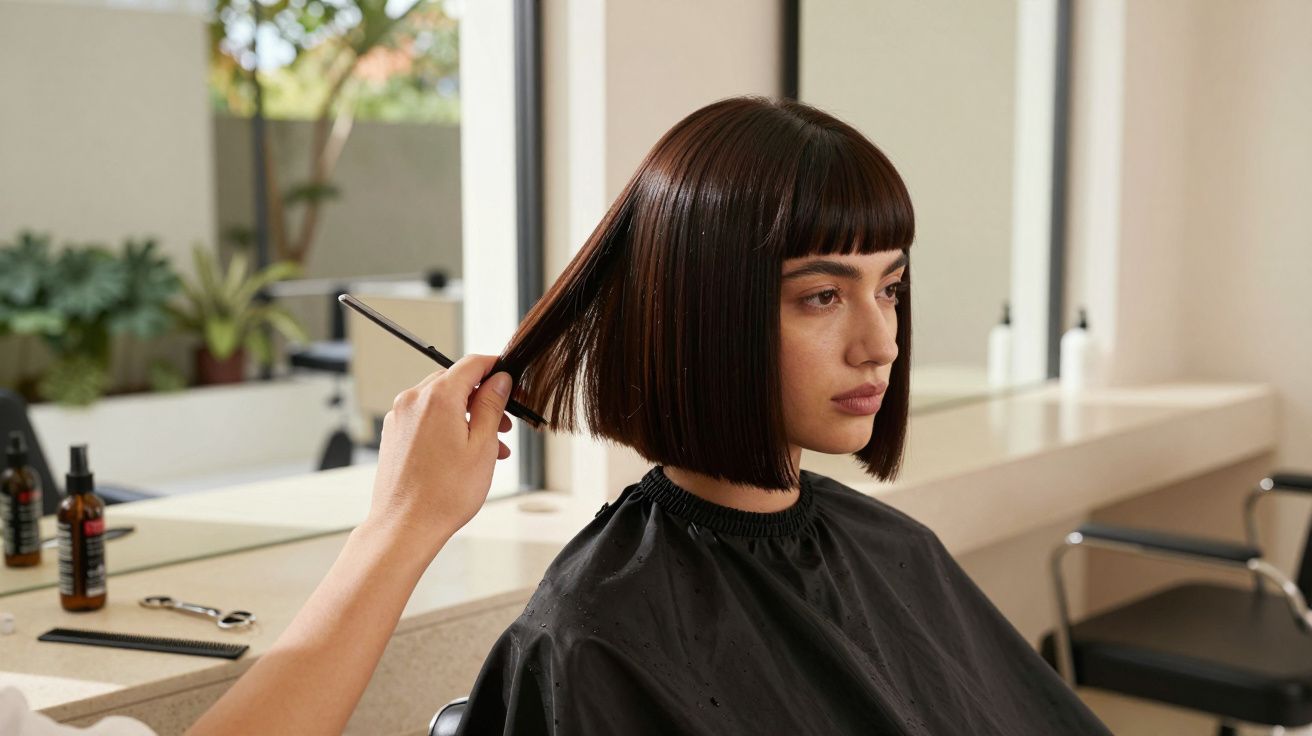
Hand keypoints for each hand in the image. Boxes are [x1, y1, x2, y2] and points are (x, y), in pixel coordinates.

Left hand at [366, 354, 514, 543]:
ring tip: (491, 448)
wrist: (405, 526)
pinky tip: (465, 454)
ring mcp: (400, 417)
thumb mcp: (482, 445)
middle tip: (506, 423)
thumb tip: (499, 380)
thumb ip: (491, 406)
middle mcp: (414, 400)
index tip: (511, 381)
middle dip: (483, 398)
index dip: (496, 368)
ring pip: (442, 403)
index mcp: (438, 397)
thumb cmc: (444, 493)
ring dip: (468, 417)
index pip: (472, 363)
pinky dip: (448, 428)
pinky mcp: (394, 434)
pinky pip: (427, 419)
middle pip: (455, 382)